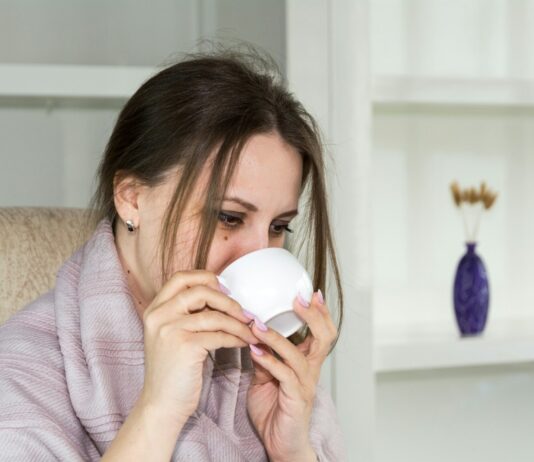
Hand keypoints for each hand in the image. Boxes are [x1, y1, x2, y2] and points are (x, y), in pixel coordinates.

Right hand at [139, 270, 257, 428]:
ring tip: (250, 331)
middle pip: (200, 290)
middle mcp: (159, 315)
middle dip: (228, 300)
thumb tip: (221, 295)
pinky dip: (236, 337)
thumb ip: (186, 313)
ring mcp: (170, 329)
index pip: (181, 278)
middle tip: (243, 312)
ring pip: (214, 315)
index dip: (206, 278)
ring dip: (238, 323)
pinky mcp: (185, 346)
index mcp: (155, 309)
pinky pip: (219, 334)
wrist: (161, 406)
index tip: (224, 290)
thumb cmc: (172, 371)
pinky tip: (243, 343)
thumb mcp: (171, 334)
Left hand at [246, 290, 336, 461]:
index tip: (308, 292)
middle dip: (313, 315)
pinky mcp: (296, 399)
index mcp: (306, 362)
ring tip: (257, 326)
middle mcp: (311, 371)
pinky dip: (270, 361)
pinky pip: (285, 376)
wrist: (280, 444)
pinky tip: (255, 352)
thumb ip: (264, 356)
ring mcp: (305, 385)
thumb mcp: (266, 376)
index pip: (321, 332)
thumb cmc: (275, 410)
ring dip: (277, 338)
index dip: (319, 312)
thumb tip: (252, 334)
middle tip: (297, 299)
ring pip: (298, 355)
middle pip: (324, 337)